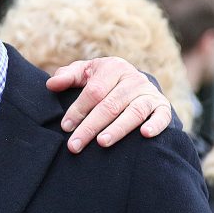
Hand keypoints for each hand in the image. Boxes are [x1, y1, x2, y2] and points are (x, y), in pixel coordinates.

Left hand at [46, 56, 171, 153]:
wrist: (134, 82)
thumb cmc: (102, 80)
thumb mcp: (85, 73)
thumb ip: (67, 76)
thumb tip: (51, 84)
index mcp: (113, 67)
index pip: (94, 91)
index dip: (78, 109)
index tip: (65, 127)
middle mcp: (133, 79)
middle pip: (110, 105)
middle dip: (90, 126)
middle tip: (75, 145)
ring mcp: (149, 93)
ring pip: (134, 112)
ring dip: (118, 129)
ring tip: (102, 142)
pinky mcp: (162, 106)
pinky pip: (162, 116)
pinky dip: (155, 125)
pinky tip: (144, 135)